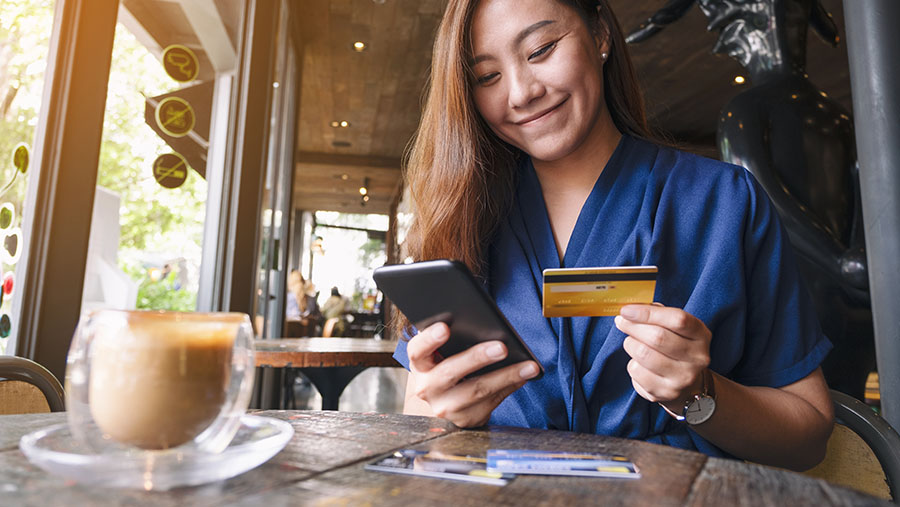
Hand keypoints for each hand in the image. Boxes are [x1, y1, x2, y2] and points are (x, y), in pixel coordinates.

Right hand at [406, 322, 539, 427]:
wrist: (445, 401)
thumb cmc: (448, 365)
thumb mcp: (443, 354)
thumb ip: (455, 342)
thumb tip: (490, 330)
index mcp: (420, 364)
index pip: (418, 350)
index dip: (429, 339)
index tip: (445, 327)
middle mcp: (427, 387)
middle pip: (450, 372)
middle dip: (478, 358)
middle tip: (502, 347)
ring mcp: (445, 407)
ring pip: (476, 391)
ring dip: (506, 376)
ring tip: (528, 366)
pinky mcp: (465, 419)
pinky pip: (491, 402)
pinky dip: (510, 387)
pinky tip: (524, 377)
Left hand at [615, 304, 711, 413]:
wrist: (687, 384)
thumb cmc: (676, 347)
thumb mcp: (676, 328)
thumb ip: (658, 314)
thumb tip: (631, 309)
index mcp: (701, 335)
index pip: (677, 319)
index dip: (648, 313)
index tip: (627, 310)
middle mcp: (697, 358)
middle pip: (658, 337)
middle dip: (633, 326)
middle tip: (621, 322)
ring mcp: (683, 378)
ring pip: (643, 354)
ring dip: (630, 344)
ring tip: (632, 342)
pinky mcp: (666, 392)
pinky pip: (636, 372)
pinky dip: (632, 364)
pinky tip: (639, 363)